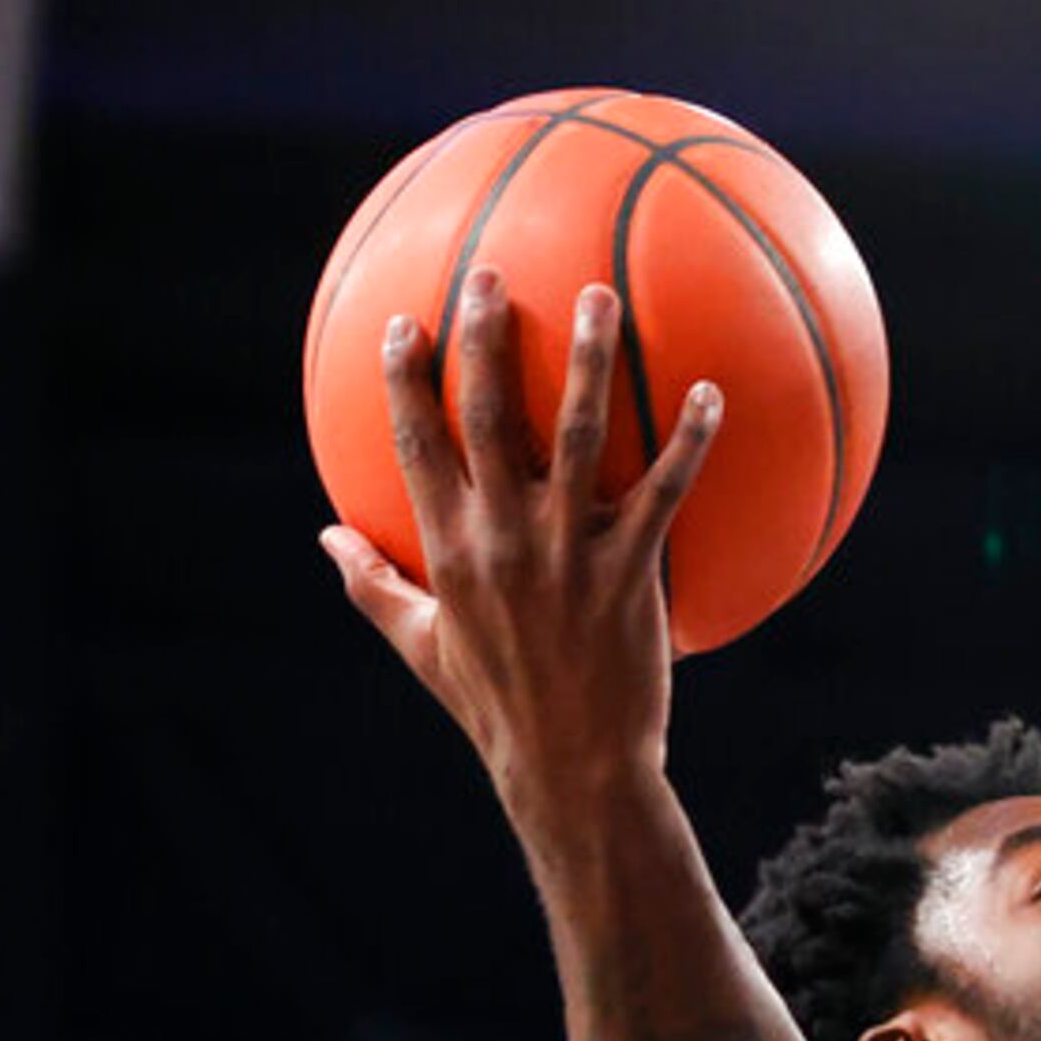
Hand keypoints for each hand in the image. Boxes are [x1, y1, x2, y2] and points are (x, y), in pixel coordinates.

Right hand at [320, 271, 719, 814]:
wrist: (571, 767)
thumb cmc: (496, 706)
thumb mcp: (421, 646)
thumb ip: (373, 584)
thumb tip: (326, 536)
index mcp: (447, 549)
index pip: (416, 444)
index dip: (407, 380)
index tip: (407, 321)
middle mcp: (502, 539)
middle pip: (490, 416)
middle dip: (485, 338)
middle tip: (492, 273)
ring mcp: (568, 553)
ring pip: (580, 435)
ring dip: (590, 359)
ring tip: (601, 296)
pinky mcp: (631, 574)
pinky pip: (665, 493)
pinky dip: (690, 441)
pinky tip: (713, 394)